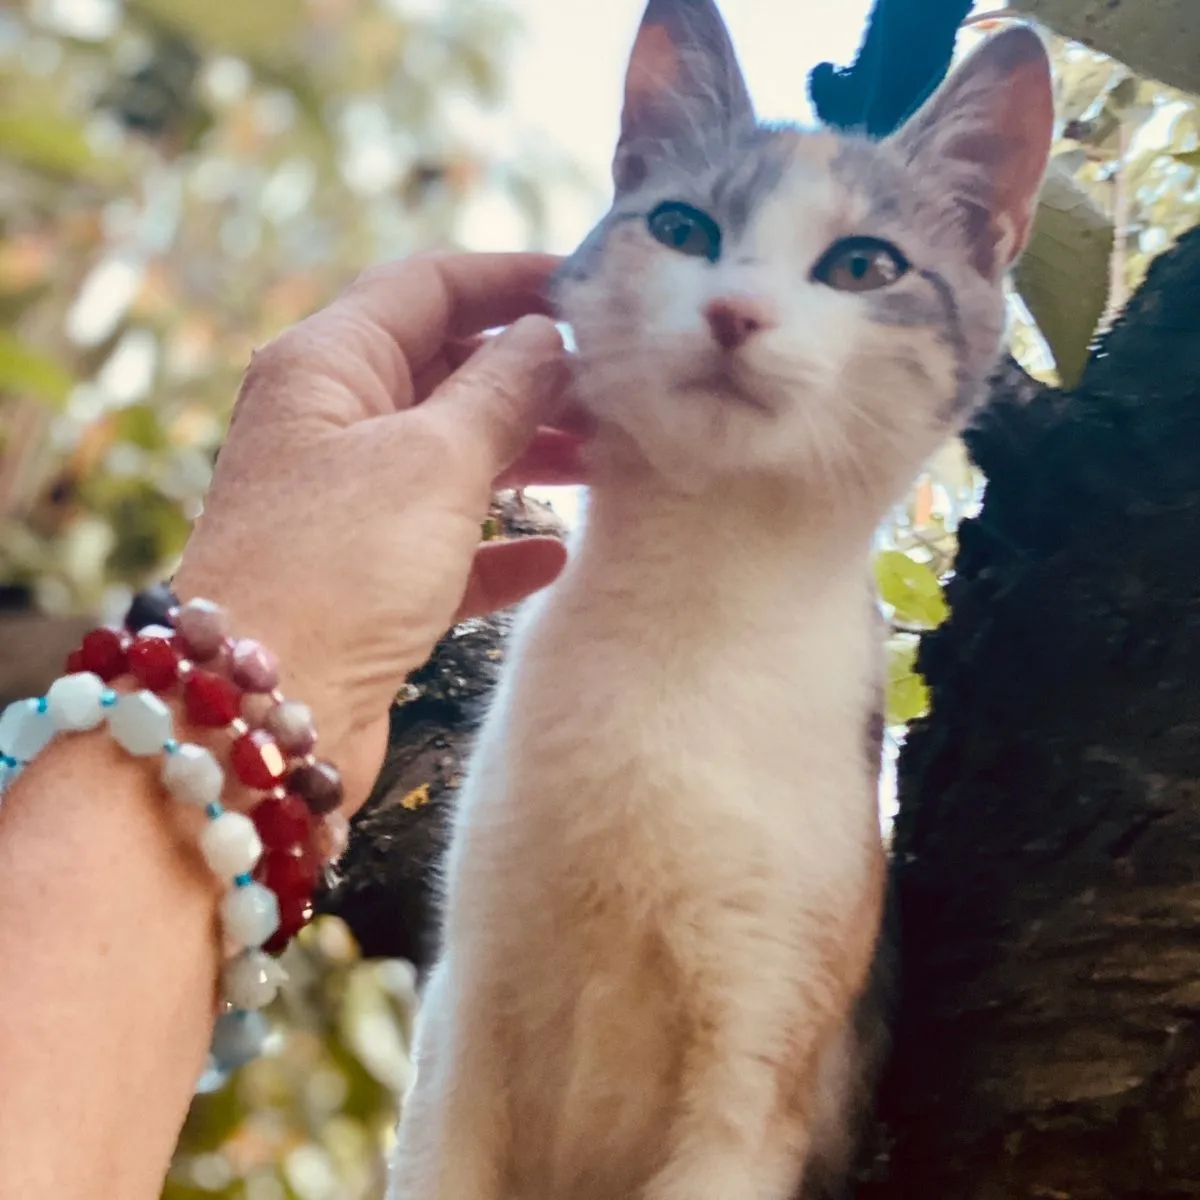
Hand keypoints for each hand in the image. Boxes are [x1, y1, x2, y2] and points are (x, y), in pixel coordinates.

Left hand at [172, 252, 583, 804]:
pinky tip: (553, 558)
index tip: (592, 292)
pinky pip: (448, 544)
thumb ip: (502, 390)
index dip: (512, 278)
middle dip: (534, 376)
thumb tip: (546, 338)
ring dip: (529, 456)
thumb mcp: (435, 459)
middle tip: (618, 390)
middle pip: (447, 371)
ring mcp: (349, 504)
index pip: (429, 285)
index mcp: (328, 365)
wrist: (266, 713)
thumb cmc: (340, 566)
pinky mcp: (367, 579)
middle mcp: (331, 425)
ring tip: (608, 464)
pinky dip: (499, 545)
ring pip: (454, 456)